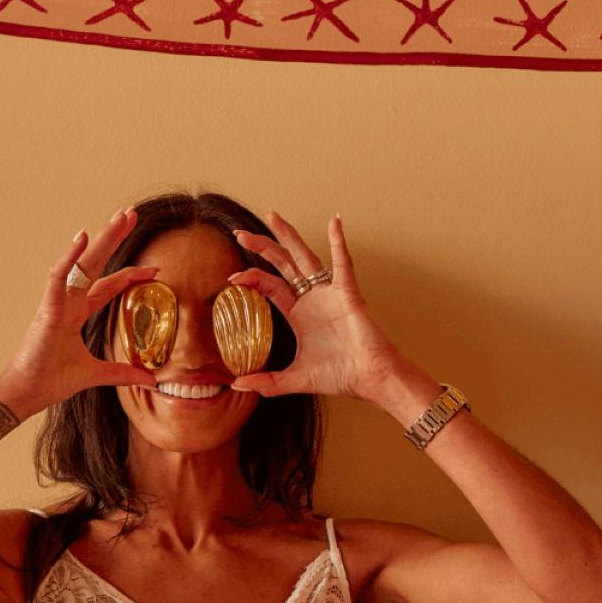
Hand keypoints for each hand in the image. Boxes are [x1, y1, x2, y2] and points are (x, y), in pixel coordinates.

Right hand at [0, 208, 159, 415]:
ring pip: (81, 263)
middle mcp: (68, 302)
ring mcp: (57, 302)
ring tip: (118, 218)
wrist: (27, 393)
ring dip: (100, 240)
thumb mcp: (97, 374)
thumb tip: (151, 380)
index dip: (130, 275)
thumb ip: (123, 373)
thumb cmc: (52, 380)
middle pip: (95, 263)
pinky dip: (69, 258)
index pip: (108, 286)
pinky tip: (83, 238)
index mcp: (77, 313)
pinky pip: (58, 278)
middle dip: (113, 238)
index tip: (155, 269)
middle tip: (131, 213)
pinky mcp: (47, 310)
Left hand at [225, 213, 401, 402]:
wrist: (369, 379)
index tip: (232, 279)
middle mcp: (312, 298)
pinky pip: (343, 263)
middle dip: (262, 247)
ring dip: (288, 236)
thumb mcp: (295, 379)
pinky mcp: (347, 293)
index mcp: (300, 313)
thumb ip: (266, 382)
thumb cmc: (341, 376)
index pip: (270, 286)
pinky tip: (335, 222)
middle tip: (240, 234)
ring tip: (273, 217)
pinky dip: (339, 242)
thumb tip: (236, 385)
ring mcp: (330, 293)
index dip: (251, 278)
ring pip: (304, 257)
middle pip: (283, 264)